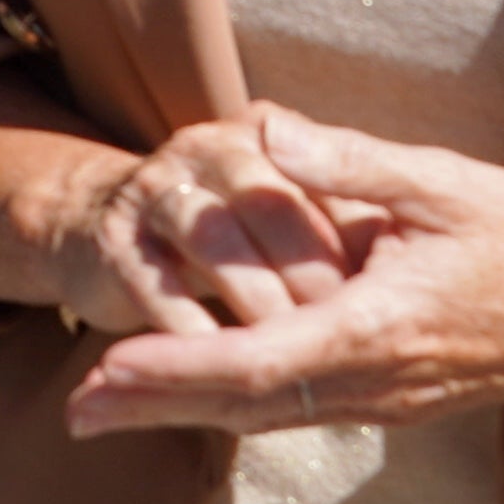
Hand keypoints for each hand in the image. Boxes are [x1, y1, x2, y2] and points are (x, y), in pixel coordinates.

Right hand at [37, 106, 360, 339]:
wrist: (120, 225)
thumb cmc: (248, 224)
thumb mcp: (312, 196)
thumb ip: (351, 189)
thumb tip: (386, 211)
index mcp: (260, 131)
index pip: (314, 176)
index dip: (347, 241)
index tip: (382, 297)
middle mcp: (204, 148)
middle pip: (264, 204)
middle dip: (309, 277)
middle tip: (348, 339)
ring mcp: (155, 191)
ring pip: (213, 240)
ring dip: (256, 303)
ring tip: (296, 354)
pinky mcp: (117, 241)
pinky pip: (155, 284)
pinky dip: (192, 332)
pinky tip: (227, 371)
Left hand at [67, 108, 503, 437]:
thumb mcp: (446, 181)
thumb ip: (353, 162)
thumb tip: (263, 133)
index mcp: (382, 327)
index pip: (260, 361)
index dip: (179, 367)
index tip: (109, 368)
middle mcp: (378, 380)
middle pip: (248, 405)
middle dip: (157, 406)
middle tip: (74, 412)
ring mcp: (388, 400)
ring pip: (269, 413)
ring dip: (188, 408)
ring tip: (106, 404)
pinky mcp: (397, 397)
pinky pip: (302, 406)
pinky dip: (237, 400)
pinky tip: (191, 387)